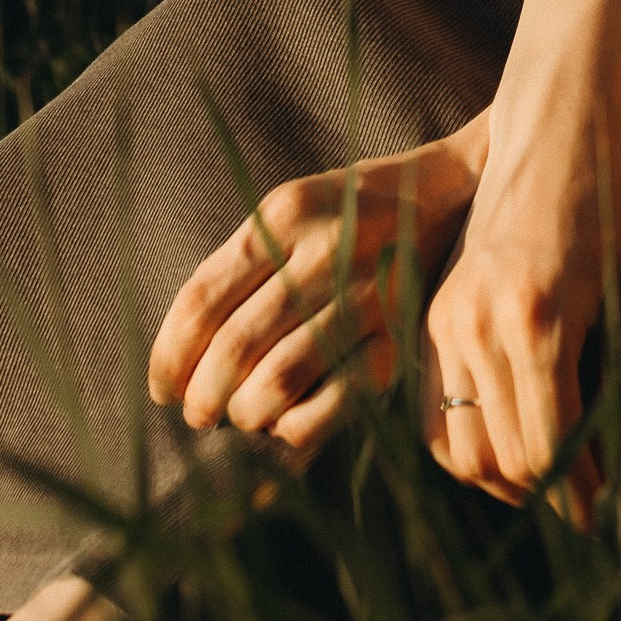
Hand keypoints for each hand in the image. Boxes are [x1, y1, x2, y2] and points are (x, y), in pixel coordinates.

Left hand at [148, 117, 486, 457]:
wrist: (458, 192)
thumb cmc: (355, 210)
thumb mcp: (296, 211)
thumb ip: (241, 268)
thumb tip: (180, 361)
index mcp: (287, 213)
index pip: (200, 303)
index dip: (167, 359)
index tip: (162, 388)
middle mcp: (327, 249)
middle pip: (232, 350)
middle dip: (201, 398)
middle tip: (199, 413)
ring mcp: (369, 295)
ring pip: (273, 385)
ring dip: (242, 415)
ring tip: (241, 416)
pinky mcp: (401, 338)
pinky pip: (326, 408)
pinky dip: (292, 428)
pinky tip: (287, 421)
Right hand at [420, 67, 620, 525]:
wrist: (553, 135)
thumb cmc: (614, 207)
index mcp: (540, 320)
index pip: (551, 448)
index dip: (583, 497)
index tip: (609, 520)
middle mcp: (479, 327)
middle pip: (505, 462)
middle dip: (551, 496)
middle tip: (590, 505)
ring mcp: (445, 322)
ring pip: (461, 451)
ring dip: (507, 480)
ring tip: (555, 477)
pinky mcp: (430, 318)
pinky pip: (435, 414)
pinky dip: (471, 446)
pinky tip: (513, 442)